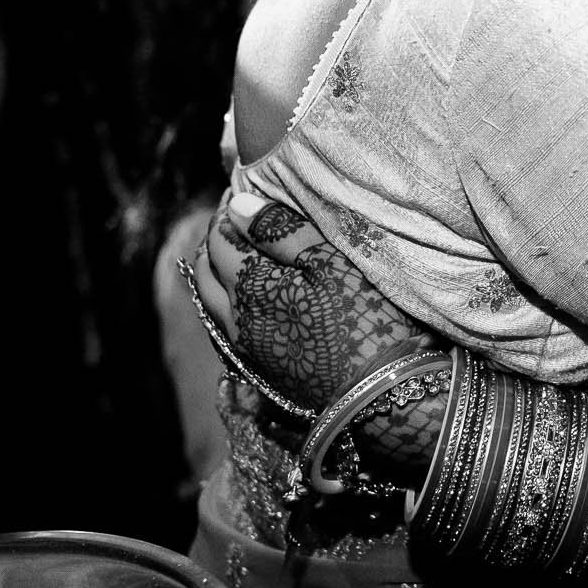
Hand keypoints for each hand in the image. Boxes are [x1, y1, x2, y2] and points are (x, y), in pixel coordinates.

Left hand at [194, 188, 438, 421]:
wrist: (381, 393)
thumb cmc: (364, 317)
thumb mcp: (330, 262)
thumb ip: (280, 231)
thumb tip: (239, 205)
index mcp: (249, 284)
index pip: (221, 237)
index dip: (230, 212)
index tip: (242, 194)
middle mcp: (235, 317)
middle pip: (206, 270)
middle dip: (216, 240)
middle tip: (237, 220)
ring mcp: (245, 347)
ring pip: (211, 302)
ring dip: (216, 272)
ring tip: (237, 254)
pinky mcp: (260, 369)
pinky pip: (225, 327)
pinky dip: (225, 303)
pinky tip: (245, 298)